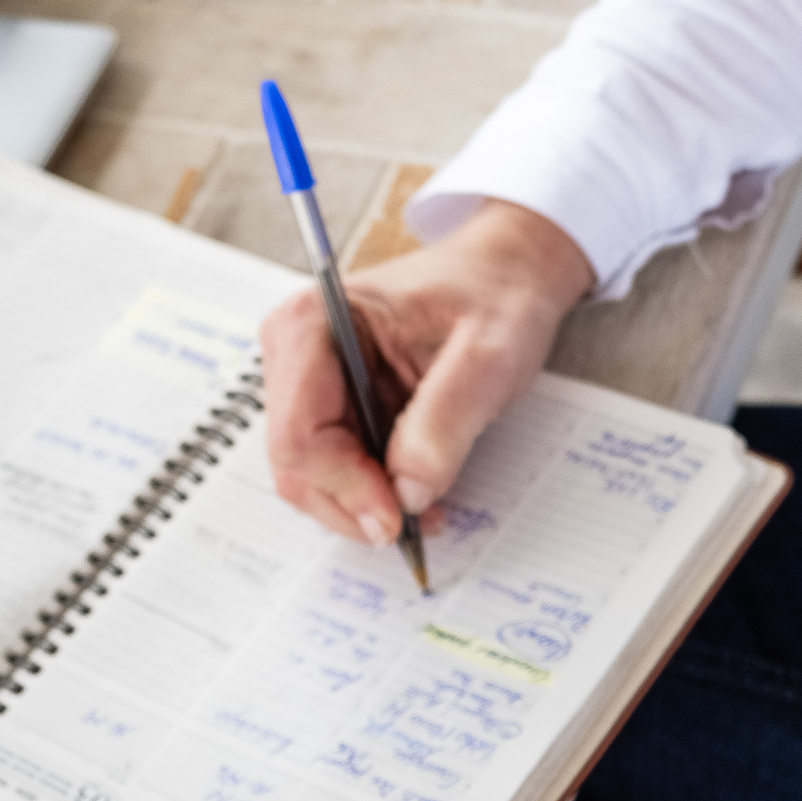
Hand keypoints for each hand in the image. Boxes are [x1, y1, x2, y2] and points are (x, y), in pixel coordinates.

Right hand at [261, 199, 592, 549]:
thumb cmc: (495, 297)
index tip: (397, 515)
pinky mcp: (331, 408)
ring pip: (311, 477)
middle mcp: (295, 352)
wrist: (507, 277)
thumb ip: (446, 417)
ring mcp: (308, 383)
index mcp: (313, 321)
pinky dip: (371, 494)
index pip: (298, 431)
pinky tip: (416, 492)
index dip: (344, 484)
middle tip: (417, 523)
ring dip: (363, 506)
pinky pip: (335, 471)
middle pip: (297, 463)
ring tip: (426, 509)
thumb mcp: (488, 352)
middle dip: (354, 502)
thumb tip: (409, 490)